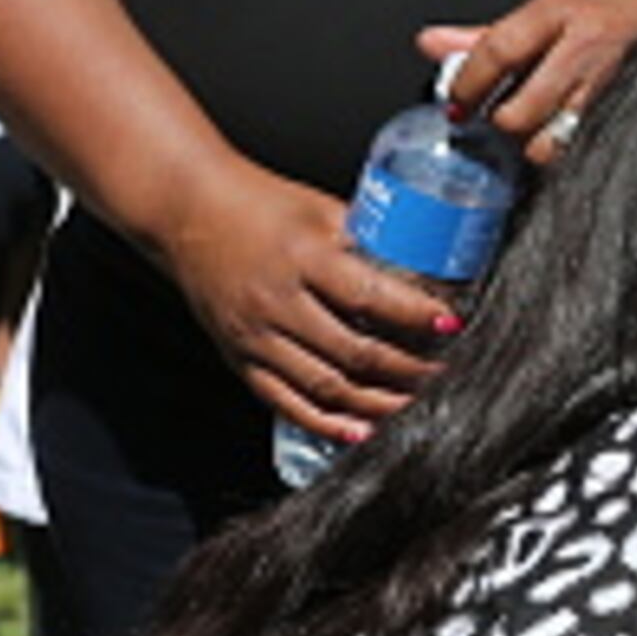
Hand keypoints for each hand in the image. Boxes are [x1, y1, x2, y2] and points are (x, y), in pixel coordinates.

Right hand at [152, 157, 453, 444]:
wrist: (185, 210)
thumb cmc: (255, 203)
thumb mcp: (320, 209)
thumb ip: (367, 240)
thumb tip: (423, 265)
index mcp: (301, 257)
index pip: (368, 296)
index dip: (415, 315)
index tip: (452, 324)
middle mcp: (275, 301)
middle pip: (353, 352)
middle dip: (408, 370)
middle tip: (445, 375)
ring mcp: (254, 335)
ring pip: (324, 386)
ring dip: (376, 404)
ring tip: (416, 408)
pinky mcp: (238, 357)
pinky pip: (284, 402)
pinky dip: (325, 423)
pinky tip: (359, 432)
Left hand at [417, 0, 636, 167]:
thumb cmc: (615, 18)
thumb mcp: (550, 14)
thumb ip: (489, 35)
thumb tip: (430, 44)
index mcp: (559, 11)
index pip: (495, 51)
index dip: (467, 85)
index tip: (457, 102)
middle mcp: (585, 46)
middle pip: (518, 111)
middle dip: (505, 124)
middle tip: (505, 118)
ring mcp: (612, 85)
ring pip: (549, 142)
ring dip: (538, 144)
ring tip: (543, 129)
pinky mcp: (631, 114)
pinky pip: (582, 151)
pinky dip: (569, 151)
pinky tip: (571, 136)